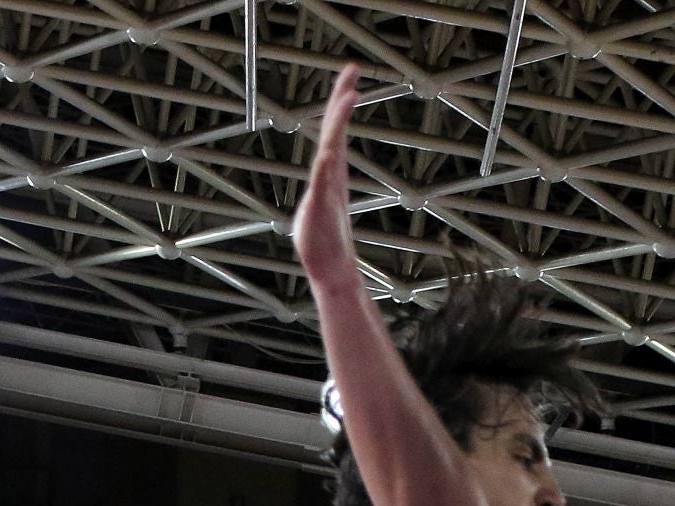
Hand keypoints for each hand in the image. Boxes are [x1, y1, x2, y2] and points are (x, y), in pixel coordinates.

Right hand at [292, 63, 364, 287]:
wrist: (330, 269)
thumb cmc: (327, 244)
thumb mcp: (324, 207)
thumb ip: (324, 179)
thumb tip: (327, 153)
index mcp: (333, 170)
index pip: (336, 128)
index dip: (342, 100)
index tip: (352, 74)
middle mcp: (330, 173)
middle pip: (335, 127)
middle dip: (341, 96)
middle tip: (352, 68)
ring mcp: (327, 185)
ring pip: (333, 144)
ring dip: (339, 118)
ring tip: (349, 94)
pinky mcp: (322, 201)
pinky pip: (325, 176)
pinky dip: (327, 160)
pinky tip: (330, 149)